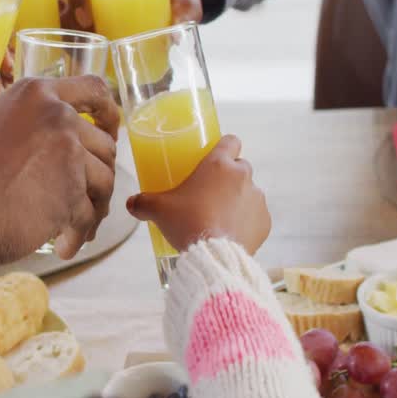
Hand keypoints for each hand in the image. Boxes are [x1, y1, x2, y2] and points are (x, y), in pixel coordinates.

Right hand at [0, 76, 120, 262]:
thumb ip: (25, 121)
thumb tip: (49, 134)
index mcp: (36, 94)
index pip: (93, 89)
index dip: (109, 113)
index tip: (110, 131)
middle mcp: (57, 115)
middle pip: (103, 144)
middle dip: (99, 174)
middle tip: (88, 198)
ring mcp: (67, 152)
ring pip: (104, 181)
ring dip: (93, 209)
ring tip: (75, 229)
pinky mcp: (71, 192)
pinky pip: (88, 214)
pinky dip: (78, 234)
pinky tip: (64, 246)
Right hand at [127, 135, 269, 254]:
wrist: (214, 257)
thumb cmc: (186, 223)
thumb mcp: (157, 210)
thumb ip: (142, 202)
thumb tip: (131, 203)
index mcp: (219, 165)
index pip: (230, 141)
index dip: (224, 146)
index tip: (214, 156)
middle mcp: (242, 176)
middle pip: (240, 166)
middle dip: (228, 176)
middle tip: (209, 191)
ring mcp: (257, 199)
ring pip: (249, 191)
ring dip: (238, 199)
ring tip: (219, 216)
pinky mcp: (265, 222)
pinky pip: (256, 216)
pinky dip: (246, 221)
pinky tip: (231, 232)